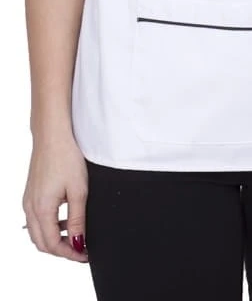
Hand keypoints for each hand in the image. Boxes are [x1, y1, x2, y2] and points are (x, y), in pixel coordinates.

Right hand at [22, 133, 88, 260]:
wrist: (52, 134)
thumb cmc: (66, 157)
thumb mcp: (78, 191)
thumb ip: (78, 220)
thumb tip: (78, 243)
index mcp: (42, 209)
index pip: (53, 245)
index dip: (70, 254)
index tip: (85, 255)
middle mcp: (30, 208)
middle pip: (42, 243)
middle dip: (62, 250)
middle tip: (81, 248)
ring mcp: (28, 201)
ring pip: (38, 232)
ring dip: (55, 238)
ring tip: (76, 233)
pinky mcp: (30, 194)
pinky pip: (36, 219)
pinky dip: (50, 225)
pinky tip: (66, 218)